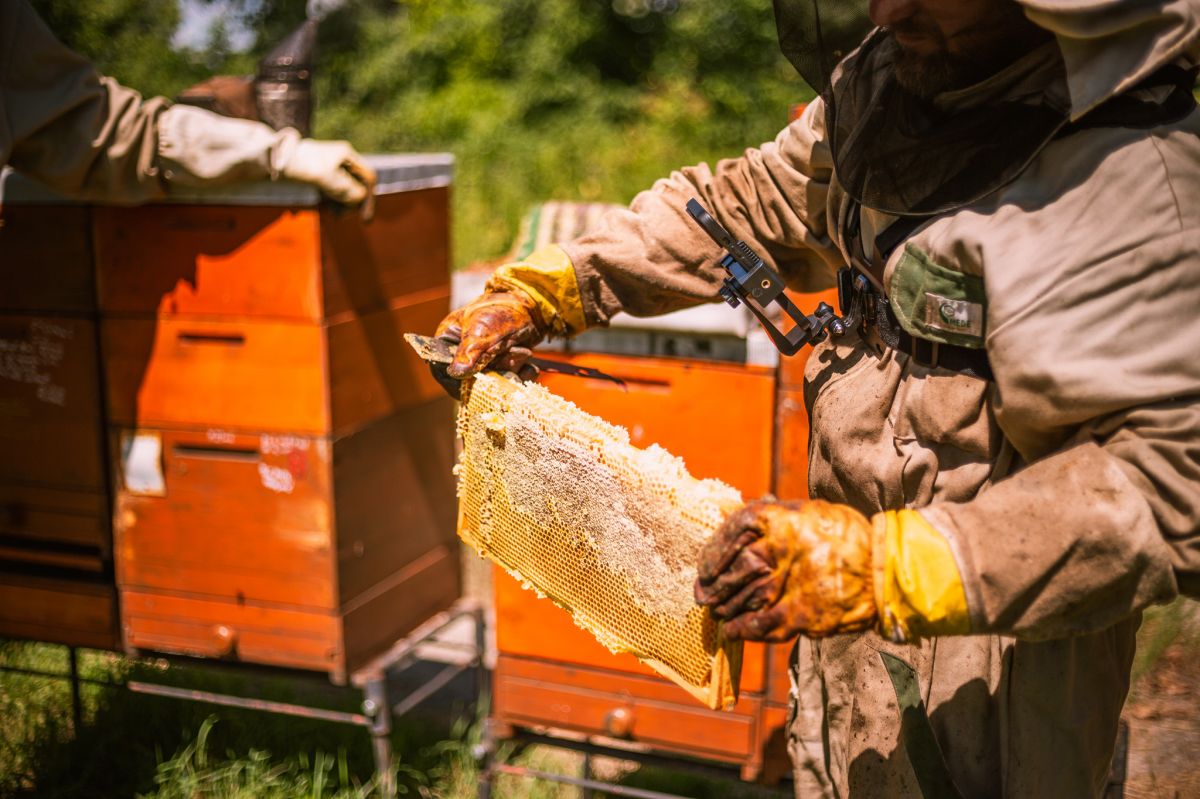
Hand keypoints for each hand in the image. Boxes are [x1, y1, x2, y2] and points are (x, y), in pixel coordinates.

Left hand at [280, 139, 376, 215]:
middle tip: (339, 216)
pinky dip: (331, 200)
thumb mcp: (326, 179)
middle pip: (357, 185)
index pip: (368, 178)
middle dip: (351, 203)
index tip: (364, 219)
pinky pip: (333, 190)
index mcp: (347, 155)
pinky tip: (323, 206)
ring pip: (345, 190)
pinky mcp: (322, 174)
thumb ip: (347, 190)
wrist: (274, 158)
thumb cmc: (300, 165)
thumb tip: (360, 199)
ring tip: (330, 213)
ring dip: (340, 204)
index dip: (369, 199)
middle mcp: (342, 159)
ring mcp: (332, 166)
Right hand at [434, 291, 546, 383]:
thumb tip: (456, 373)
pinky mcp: (500, 366)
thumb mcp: (481, 329)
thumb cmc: (499, 310)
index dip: (458, 379)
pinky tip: (530, 367)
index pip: (442, 368)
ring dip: (511, 369)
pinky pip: (506, 381)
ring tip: (523, 351)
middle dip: (495, 369)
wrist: (531, 305)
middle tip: (512, 353)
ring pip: (491, 381)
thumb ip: (469, 351)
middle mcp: (461, 353)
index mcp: (447, 340)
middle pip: (470, 378)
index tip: (480, 379)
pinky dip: (519, 376)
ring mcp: (481, 361)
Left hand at [695, 498, 876, 640]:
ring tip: (717, 610)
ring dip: (726, 606)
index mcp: (784, 521)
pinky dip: (742, 629)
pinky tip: (732, 631)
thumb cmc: (844, 536)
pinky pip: (760, 624)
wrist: (884, 569)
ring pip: (743, 597)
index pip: (736, 527)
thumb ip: (772, 515)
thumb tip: (730, 511)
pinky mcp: (802, 613)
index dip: (716, 548)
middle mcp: (783, 549)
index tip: (707, 564)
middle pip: (735, 567)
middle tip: (702, 593)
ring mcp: (791, 583)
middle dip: (714, 584)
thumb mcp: (808, 514)